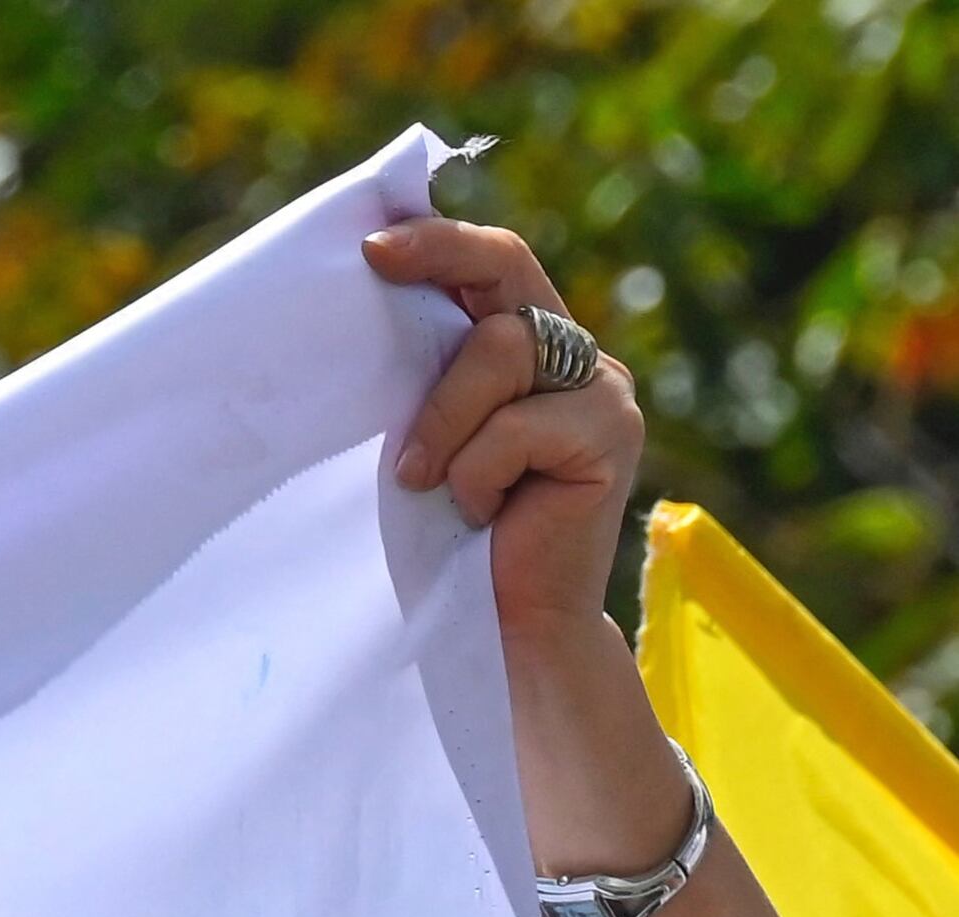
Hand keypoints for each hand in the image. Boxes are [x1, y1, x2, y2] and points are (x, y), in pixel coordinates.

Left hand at [361, 216, 644, 641]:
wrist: (500, 626)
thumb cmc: (443, 535)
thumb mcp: (425, 437)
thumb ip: (421, 376)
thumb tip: (355, 303)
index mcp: (528, 346)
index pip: (495, 263)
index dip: (440, 240)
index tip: (372, 242)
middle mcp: (574, 356)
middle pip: (508, 275)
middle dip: (437, 265)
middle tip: (374, 269)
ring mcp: (602, 393)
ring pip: (502, 350)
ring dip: (444, 416)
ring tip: (423, 481)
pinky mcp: (611, 437)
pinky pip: (520, 424)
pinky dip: (477, 469)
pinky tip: (477, 511)